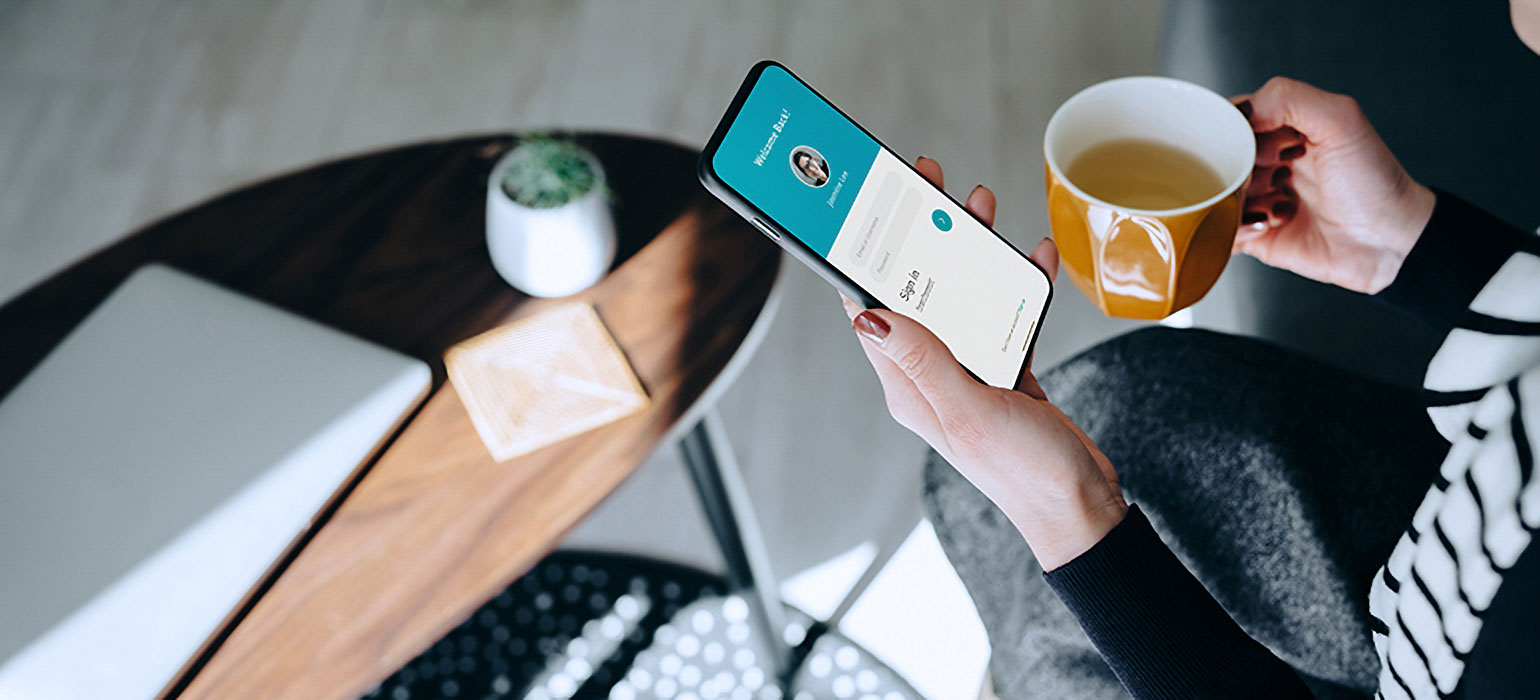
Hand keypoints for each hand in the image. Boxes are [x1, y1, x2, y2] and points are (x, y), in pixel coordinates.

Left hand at [840, 156, 1125, 570]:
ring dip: (971, 252)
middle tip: (932, 185)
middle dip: (924, 237)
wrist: (1080, 505)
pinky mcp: (1005, 372)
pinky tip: (1034, 255)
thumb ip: (924, 361)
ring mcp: (968, 372)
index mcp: (907, 386)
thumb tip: (869, 315)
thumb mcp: (968, 410)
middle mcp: (930, 376)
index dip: (866, 258)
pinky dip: (1017, 284)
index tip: (872, 209)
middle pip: (917, 292)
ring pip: (960, 296)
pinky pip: (1004, 315)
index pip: (870, 310)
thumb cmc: (1022, 471)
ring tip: (981, 207)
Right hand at [1233, 77, 1435, 293]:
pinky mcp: (1254, 235)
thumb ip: (1287, 97)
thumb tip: (1239, 111)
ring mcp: (1259, 199)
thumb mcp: (1341, 120)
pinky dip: (1237, 227)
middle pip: (1218, 157)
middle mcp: (1267, 162)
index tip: (1249, 140)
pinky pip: (1220, 230)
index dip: (1231, 128)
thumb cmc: (1374, 182)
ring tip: (1275, 204)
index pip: (1231, 118)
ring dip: (1239, 199)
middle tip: (1270, 174)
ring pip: (1215, 194)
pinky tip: (1269, 224)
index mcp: (1283, 128)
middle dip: (1235, 167)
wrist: (1389, 243)